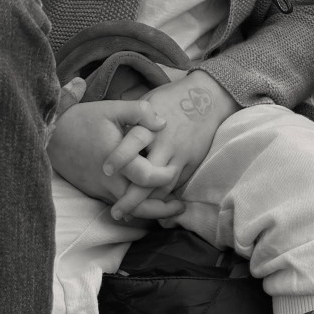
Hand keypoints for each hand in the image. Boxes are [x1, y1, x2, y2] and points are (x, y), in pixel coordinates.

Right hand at [48, 96, 171, 207]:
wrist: (50, 135)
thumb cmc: (83, 120)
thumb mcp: (111, 108)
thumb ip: (139, 112)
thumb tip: (163, 122)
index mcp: (116, 159)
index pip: (146, 177)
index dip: (164, 176)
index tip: (175, 170)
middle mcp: (109, 180)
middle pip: (140, 205)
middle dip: (163, 208)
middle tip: (181, 205)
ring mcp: (101, 189)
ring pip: (129, 211)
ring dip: (150, 213)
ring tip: (169, 210)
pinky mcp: (95, 192)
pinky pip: (118, 205)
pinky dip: (135, 208)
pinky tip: (148, 203)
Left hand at [105, 71, 239, 220]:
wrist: (208, 98)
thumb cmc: (171, 99)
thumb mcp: (148, 101)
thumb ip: (131, 120)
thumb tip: (110, 136)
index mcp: (152, 125)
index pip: (134, 142)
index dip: (119, 157)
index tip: (105, 170)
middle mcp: (167, 143)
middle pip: (148, 176)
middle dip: (131, 197)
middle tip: (115, 212)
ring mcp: (181, 155)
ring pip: (163, 187)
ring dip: (147, 203)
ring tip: (129, 214)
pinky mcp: (192, 162)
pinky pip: (176, 185)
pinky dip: (162, 197)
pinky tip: (149, 205)